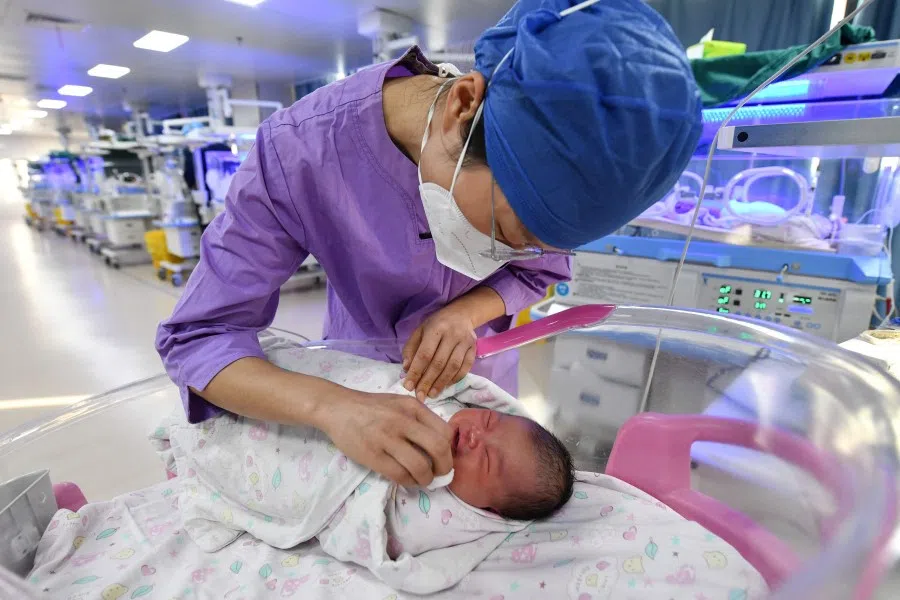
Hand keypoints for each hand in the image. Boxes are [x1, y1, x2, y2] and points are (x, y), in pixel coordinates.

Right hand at [317, 390, 453, 486]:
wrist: (338, 408)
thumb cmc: (372, 407)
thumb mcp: (400, 403)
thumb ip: (420, 419)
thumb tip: (441, 445)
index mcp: (413, 407)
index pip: (444, 431)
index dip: (450, 449)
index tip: (445, 457)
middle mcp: (403, 421)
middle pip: (439, 448)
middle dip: (445, 467)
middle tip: (441, 474)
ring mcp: (387, 438)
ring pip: (420, 466)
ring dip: (427, 479)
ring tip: (424, 479)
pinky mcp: (373, 455)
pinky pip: (400, 474)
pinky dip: (409, 482)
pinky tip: (408, 480)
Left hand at [402, 305, 476, 400]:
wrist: (461, 314)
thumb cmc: (436, 324)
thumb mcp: (420, 331)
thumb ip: (411, 348)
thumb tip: (406, 369)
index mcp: (436, 328)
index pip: (425, 354)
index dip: (416, 371)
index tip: (408, 386)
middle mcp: (452, 335)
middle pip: (439, 363)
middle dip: (428, 382)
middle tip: (420, 396)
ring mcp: (465, 342)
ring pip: (453, 367)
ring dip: (441, 383)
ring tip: (432, 394)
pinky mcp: (474, 349)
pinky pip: (465, 368)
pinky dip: (455, 379)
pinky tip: (445, 386)